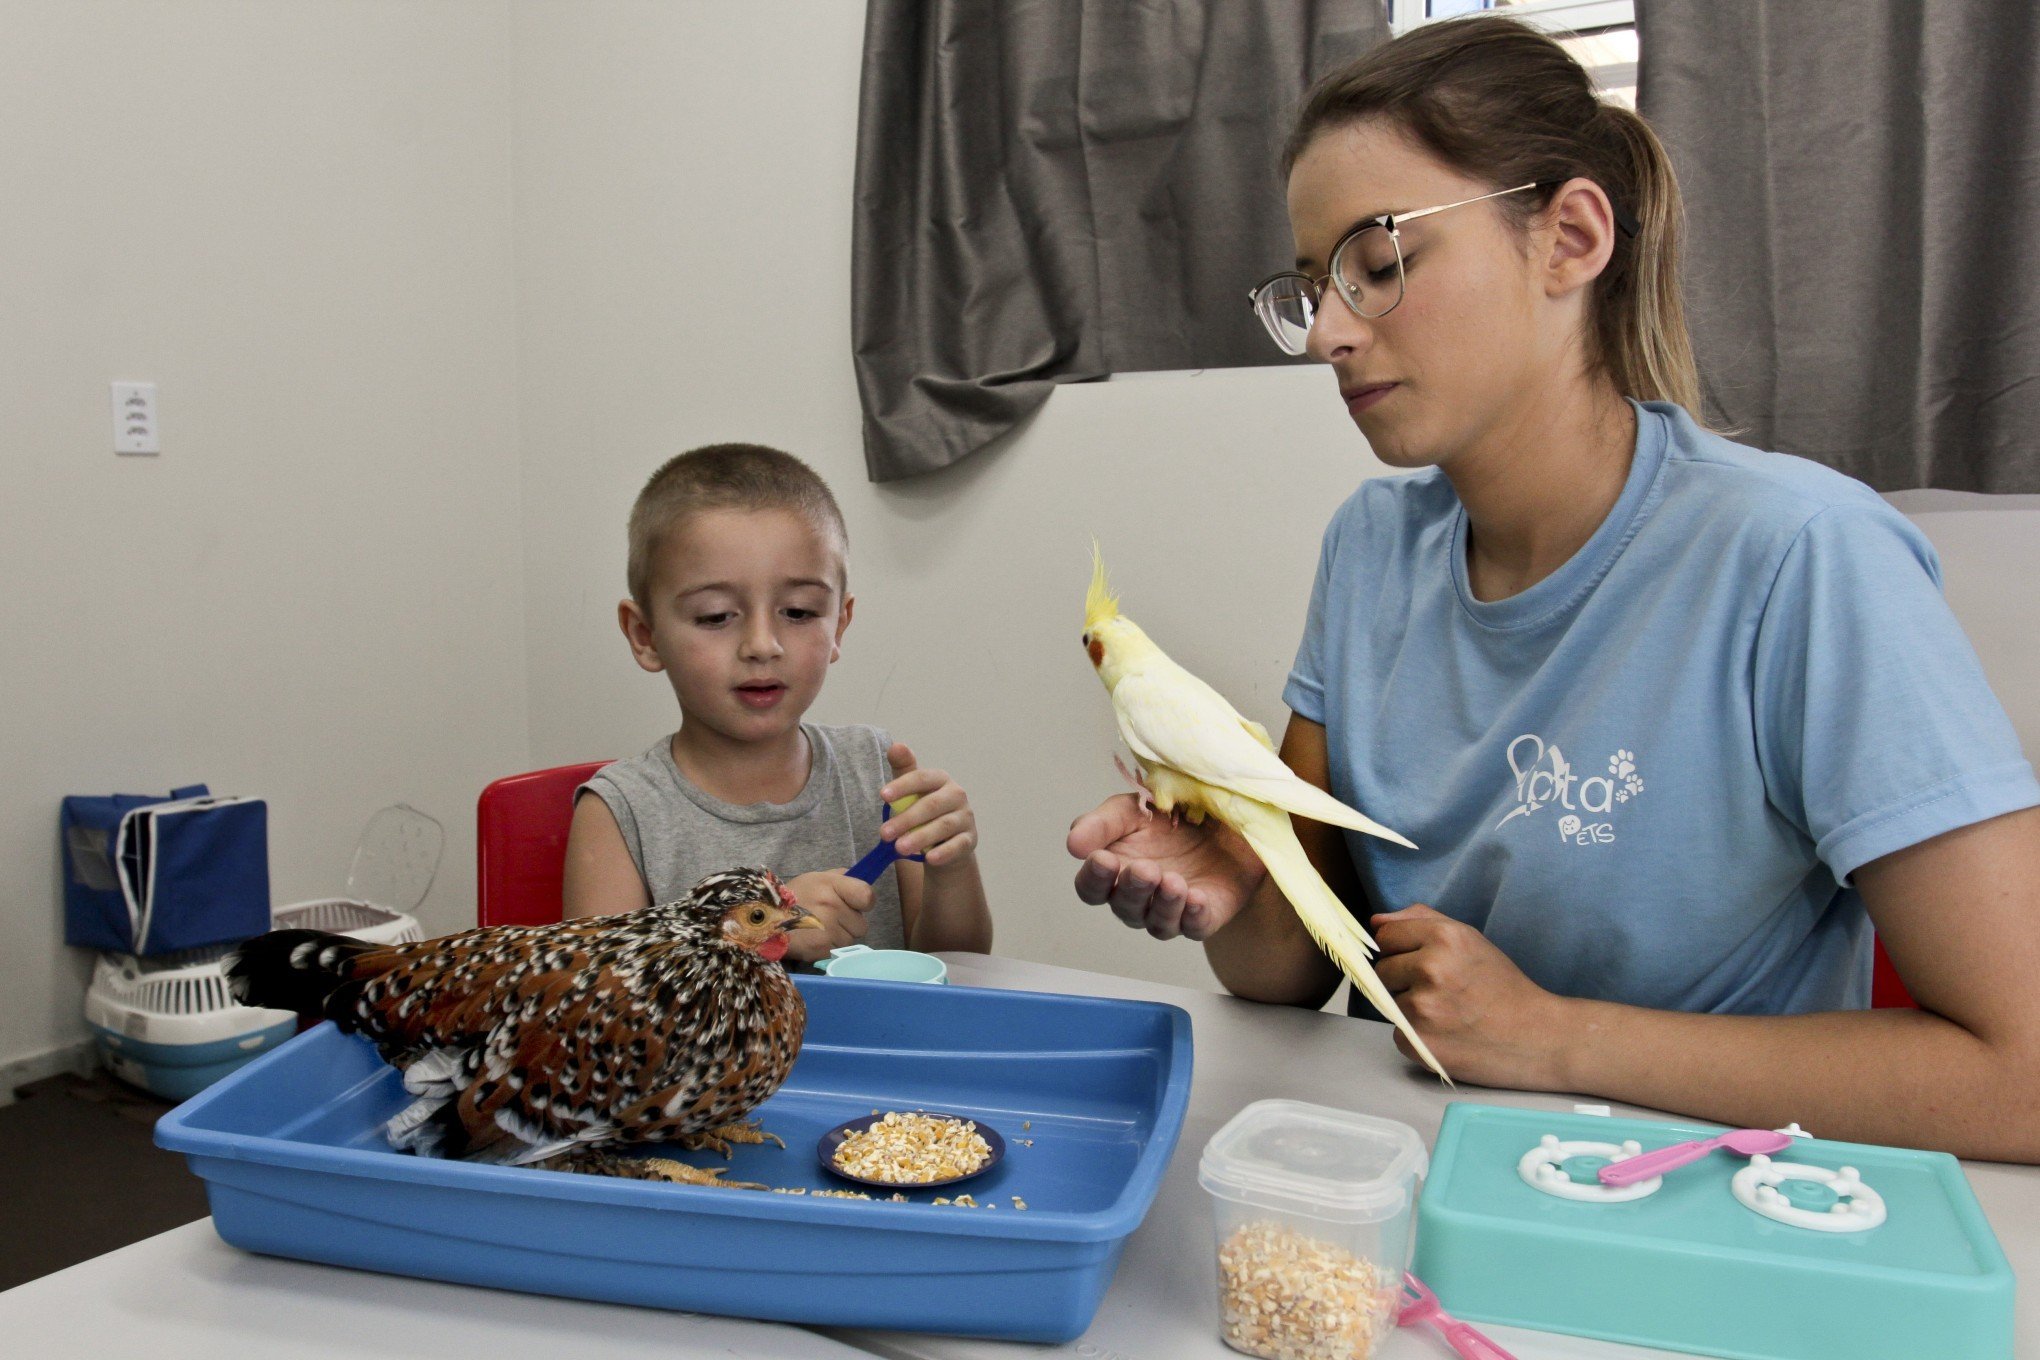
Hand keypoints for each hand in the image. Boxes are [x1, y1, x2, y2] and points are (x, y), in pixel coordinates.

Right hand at [785, 870, 874, 963]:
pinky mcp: (821, 949)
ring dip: (839, 937)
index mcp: (831, 885)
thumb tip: (863, 880)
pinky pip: (837, 951)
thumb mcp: (815, 878)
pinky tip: (814, 940)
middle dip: (849, 924)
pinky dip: (829, 948)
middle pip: (862, 924)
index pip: (867, 896)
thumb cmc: (792, 897)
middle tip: (830, 919)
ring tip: (819, 930)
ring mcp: (827, 930)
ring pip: (850, 940)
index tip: (855, 904)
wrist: (763, 921)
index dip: (864, 903)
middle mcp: (831, 906)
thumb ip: (841, 877)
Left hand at [880, 743, 977, 867]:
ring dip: (921, 837)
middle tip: (884, 833)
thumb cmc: (923, 810)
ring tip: (899, 848)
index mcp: (940, 779)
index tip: (882, 796)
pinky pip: (958, 845)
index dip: (902, 786)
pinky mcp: (969, 840)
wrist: (944, 841)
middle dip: (906, 819)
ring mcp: (965, 818)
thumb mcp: (911, 790)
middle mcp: (956, 795)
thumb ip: (903, 768)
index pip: (922, 778)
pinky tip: (929, 859)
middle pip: (931, 805)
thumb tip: (896, 746)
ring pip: (943, 826)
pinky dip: (944, 852)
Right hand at [1068, 794, 1267, 940]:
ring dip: (1164, 905)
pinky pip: (1196, 927)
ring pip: (1158, 924)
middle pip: (1125, 907)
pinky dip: (1194, 915)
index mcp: (1115, 873)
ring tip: (1173, 882)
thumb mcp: (1133, 808)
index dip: (1095, 879)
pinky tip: (1196, 898)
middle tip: (1146, 869)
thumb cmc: (1172, 816)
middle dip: (1133, 889)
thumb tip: (1073, 845)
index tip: (1103, 859)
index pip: (1092, 889)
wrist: (1227, 816)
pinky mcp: (1205, 915)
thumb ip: (1102, 823)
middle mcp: (1140, 899)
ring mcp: (1172, 911)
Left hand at [1371, 904, 1570, 1087]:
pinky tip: (1447, 1035)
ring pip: (1389, 1002)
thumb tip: (1376, 920)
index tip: (1421, 962)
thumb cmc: (1504, 989)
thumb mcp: (1470, 940)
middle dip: (1403, 980)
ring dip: (1411, 1010)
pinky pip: (1398, 1033)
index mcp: (1444, 938)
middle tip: (1442, 992)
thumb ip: (1422, 920)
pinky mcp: (1418, 1042)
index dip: (1401, 949)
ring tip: (1449, 1014)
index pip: (1386, 935)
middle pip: (1382, 970)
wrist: (1538, 1038)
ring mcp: (1423, 1008)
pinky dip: (1416, 1036)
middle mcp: (1431, 969)